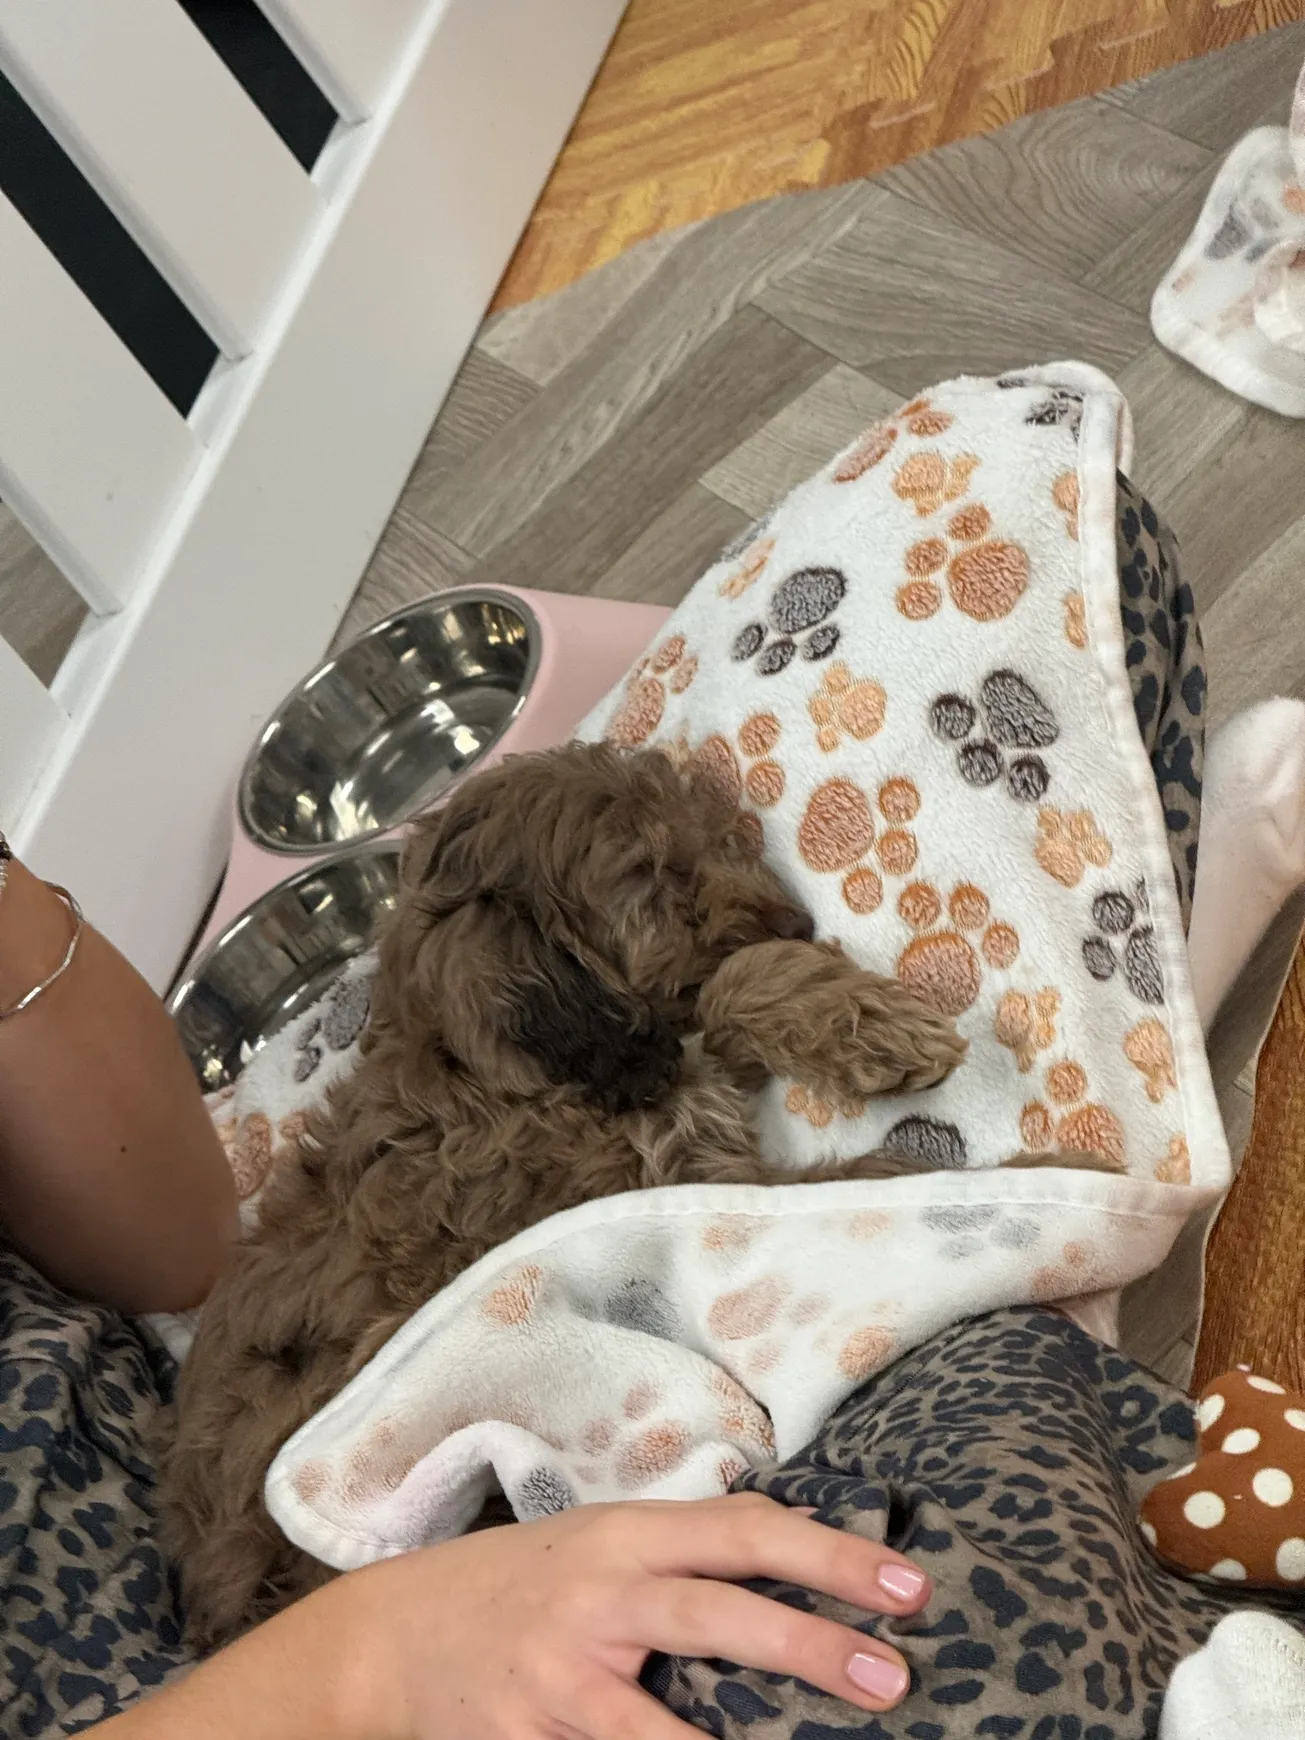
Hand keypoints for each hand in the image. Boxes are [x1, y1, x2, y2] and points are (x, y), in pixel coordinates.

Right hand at [339, 1492, 929, 1739]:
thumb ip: (678, 1551)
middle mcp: (598, 1596)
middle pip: (716, 1610)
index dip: (827, 1555)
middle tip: (894, 1672)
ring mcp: (560, 1678)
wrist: (390, 1642)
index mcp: (624, 1535)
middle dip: (810, 1640)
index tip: (905, 1584)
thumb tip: (793, 1554)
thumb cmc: (518, 1588)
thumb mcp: (595, 1544)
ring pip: (660, 1720)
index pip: (743, 1529)